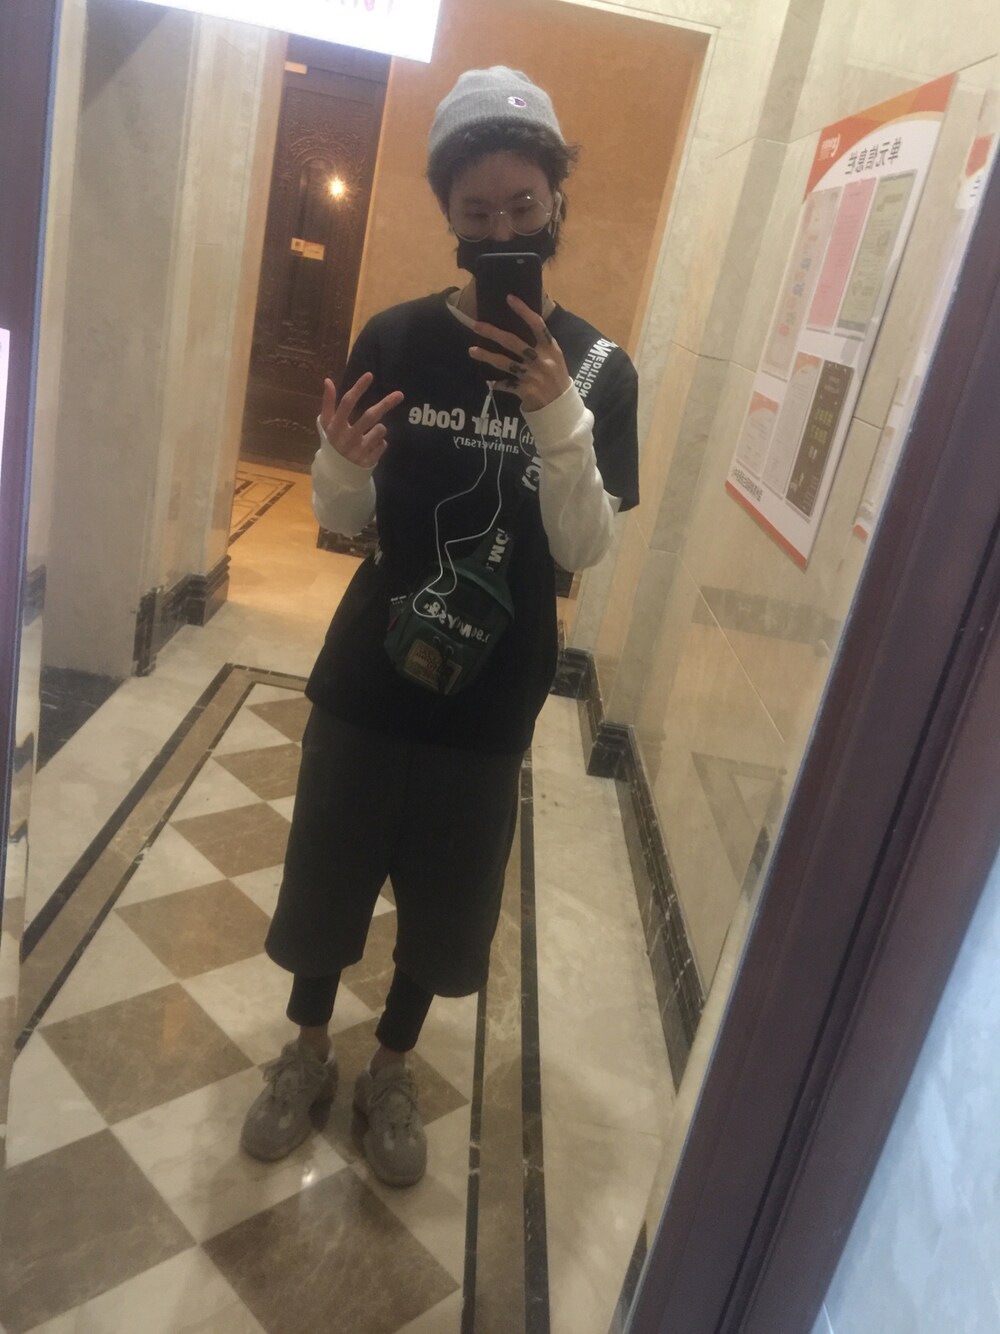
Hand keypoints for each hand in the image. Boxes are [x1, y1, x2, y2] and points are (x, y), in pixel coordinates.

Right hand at [320, 373, 403, 467]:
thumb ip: (328, 403)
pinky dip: (380, 442)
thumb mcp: (326, 424)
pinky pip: (383, 444)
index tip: (370, 375)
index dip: (358, 388)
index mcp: (335, 426)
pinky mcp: (368, 461)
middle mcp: (346, 438)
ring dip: (380, 429)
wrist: (335, 474)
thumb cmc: (332, 442)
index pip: (347, 403)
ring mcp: (358, 451)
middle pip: (369, 416)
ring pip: (380, 430)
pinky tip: (371, 447)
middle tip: (400, 394)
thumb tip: (328, 381)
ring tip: (371, 433)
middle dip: (386, 404)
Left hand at [469, 296, 571, 411]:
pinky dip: (497, 384)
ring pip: (505, 363)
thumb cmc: (557, 379)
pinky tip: (489, 382)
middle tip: (476, 325)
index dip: (523, 310)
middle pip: (513, 342)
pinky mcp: (526, 391)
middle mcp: (541, 360)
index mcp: (551, 348)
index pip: (536, 324)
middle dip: (493, 333)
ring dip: (487, 356)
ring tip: (471, 350)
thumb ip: (541, 344)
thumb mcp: (556, 358)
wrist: (562, 407)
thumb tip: (525, 323)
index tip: (509, 298)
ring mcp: (532, 376)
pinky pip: (506, 385)